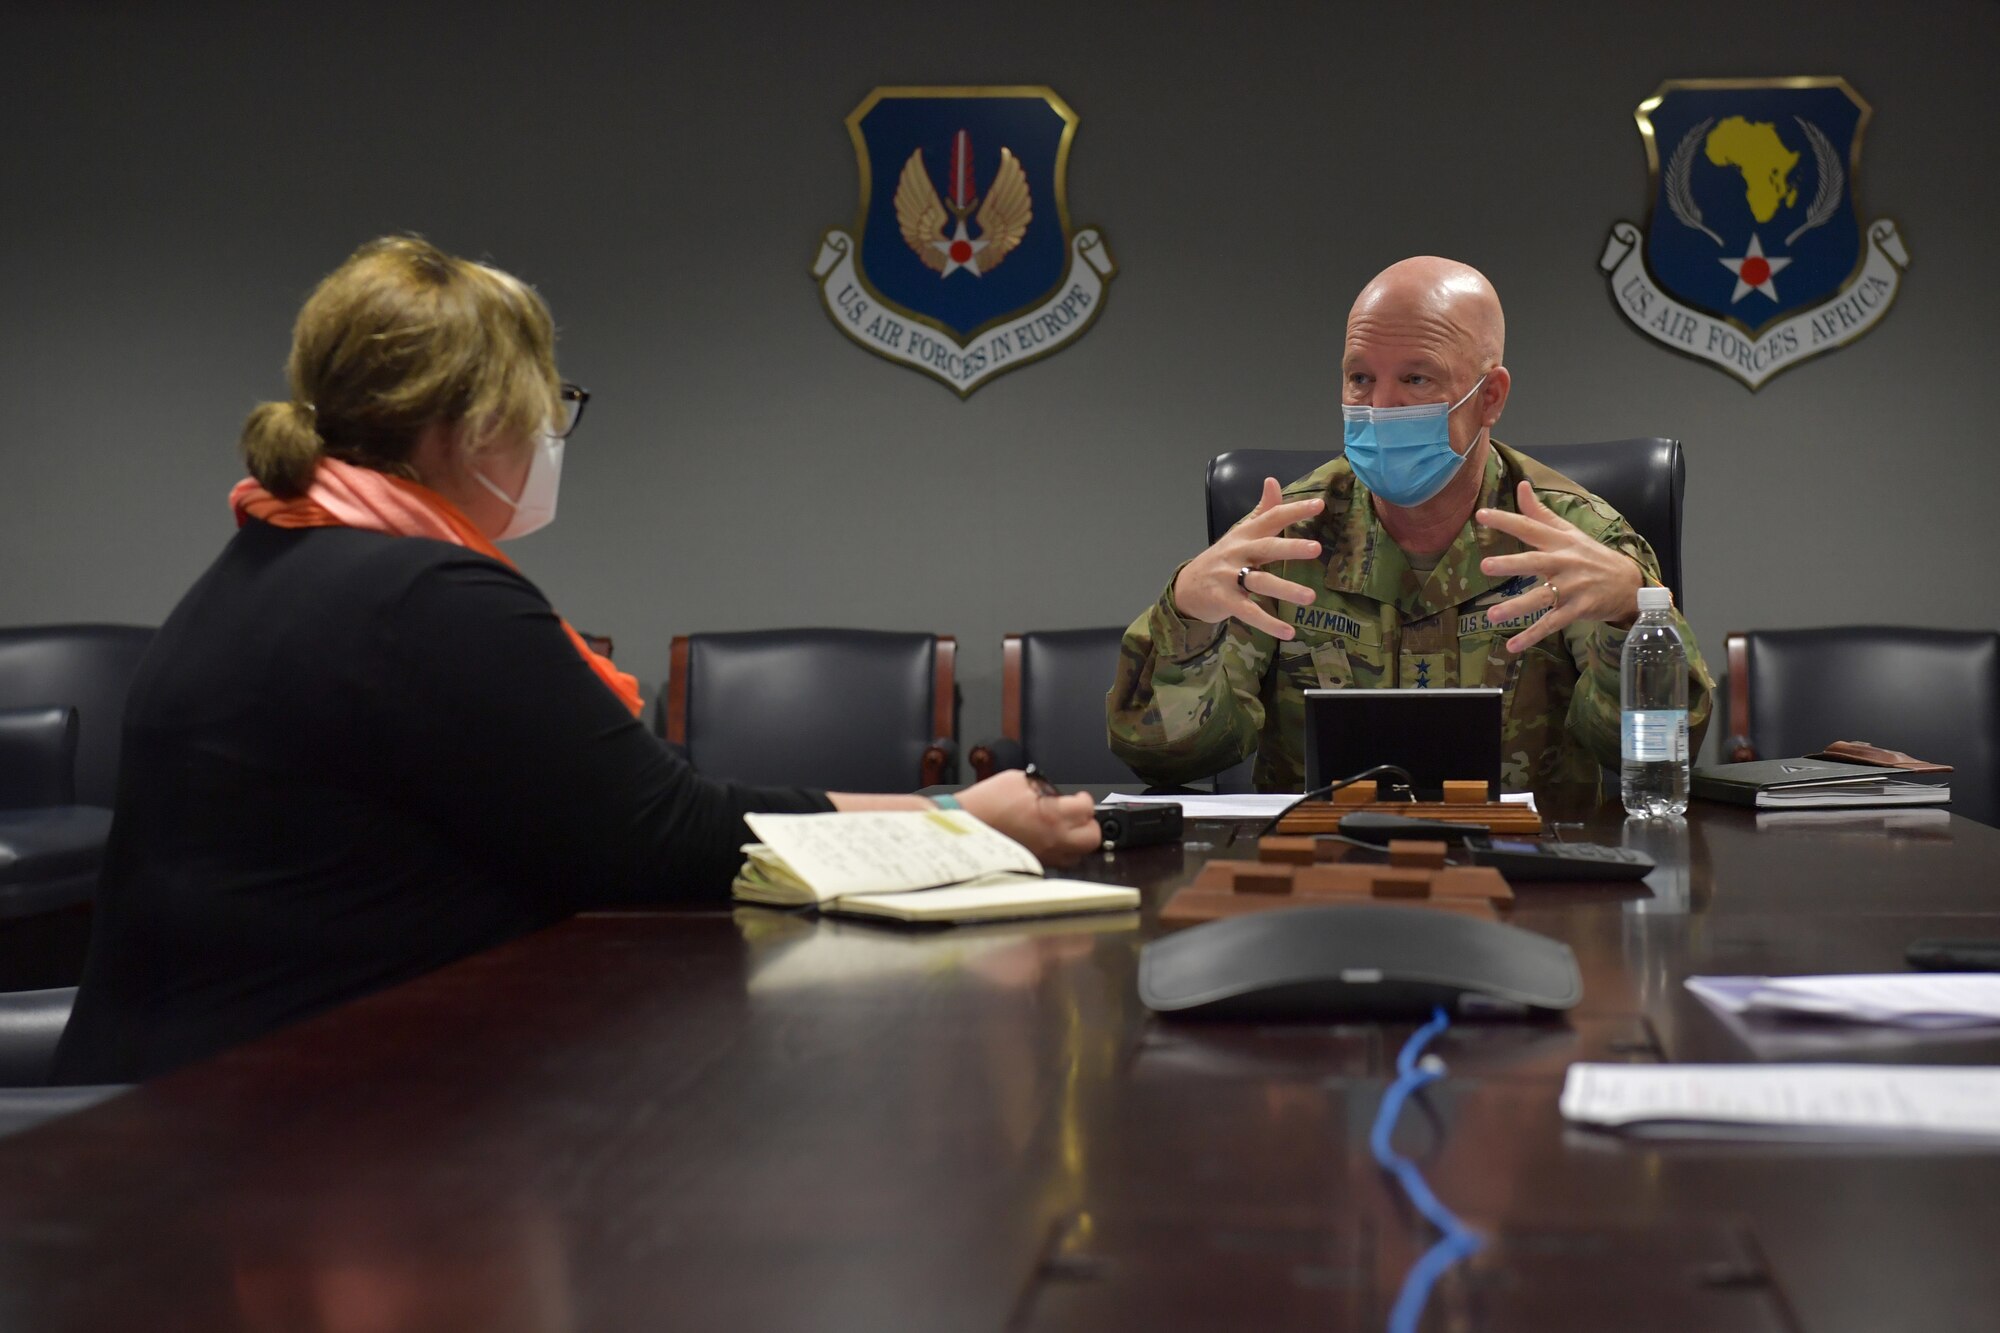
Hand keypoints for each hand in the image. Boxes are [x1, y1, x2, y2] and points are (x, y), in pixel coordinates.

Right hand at [955, 771, 1102, 865]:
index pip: (1087, 809)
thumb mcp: (1018, 780)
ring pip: (1078, 855)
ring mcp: (1046, 855)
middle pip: (1092, 837)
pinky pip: (1059, 862)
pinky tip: (1048, 839)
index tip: (1078, 798)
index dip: (1084, 800)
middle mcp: (1054, 838)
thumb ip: (1044, 786)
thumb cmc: (986, 803)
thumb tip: (1055, 793)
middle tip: (1077, 815)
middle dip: (1088, 823)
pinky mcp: (1035, 864)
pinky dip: (1060, 851)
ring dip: (1076, 840)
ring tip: (1064, 829)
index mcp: (1053, 814)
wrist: (965, 825)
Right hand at [1171, 477, 1323, 639]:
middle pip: (1266, 548)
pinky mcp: (1224, 601)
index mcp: (1244, 535)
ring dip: (1286, 589)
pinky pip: (1248, 612)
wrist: (1186, 588)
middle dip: (1290, 547)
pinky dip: (1268, 623)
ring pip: (1260, 582)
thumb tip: (1273, 480)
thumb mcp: (1239, 533)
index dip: (1294, 510)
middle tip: (1316, 549)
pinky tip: (1288, 632)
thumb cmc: (1221, 559)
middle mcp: (1238, 553)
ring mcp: (1229, 577)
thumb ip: (1261, 510)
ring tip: (1310, 598)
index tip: (1319, 505)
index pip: (1271, 518)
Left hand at [1474, 480, 1643, 653]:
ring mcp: (1572, 588)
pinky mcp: (1578, 610)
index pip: (1530, 527)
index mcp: (1560, 542)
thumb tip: (1521, 486)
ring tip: (1491, 616)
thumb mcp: (1569, 532)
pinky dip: (1533, 636)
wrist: (1629, 583)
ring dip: (1517, 607)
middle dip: (1511, 564)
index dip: (1507, 520)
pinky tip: (1513, 647)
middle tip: (1485, 566)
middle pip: (1535, 562)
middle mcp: (1565, 562)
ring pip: (1542, 597)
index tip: (1481, 516)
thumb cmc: (1591, 556)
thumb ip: (1540, 513)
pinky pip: (1552, 624)